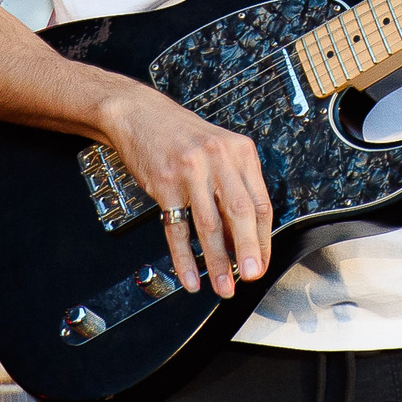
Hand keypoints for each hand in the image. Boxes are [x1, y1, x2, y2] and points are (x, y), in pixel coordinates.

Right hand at [94, 83, 272, 298]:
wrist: (139, 114)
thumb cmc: (182, 135)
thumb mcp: (219, 150)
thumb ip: (234, 187)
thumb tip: (241, 239)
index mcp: (240, 152)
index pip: (260, 203)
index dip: (262, 238)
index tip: (261, 263)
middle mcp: (219, 159)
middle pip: (240, 213)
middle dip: (247, 251)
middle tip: (250, 277)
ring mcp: (190, 171)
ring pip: (209, 226)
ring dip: (218, 262)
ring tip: (224, 287)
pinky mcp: (164, 184)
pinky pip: (177, 229)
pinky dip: (184, 258)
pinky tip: (191, 277)